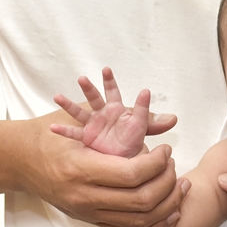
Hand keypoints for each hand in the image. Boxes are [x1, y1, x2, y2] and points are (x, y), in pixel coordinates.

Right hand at [27, 110, 186, 226]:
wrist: (18, 160)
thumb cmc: (50, 134)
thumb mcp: (84, 118)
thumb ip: (127, 119)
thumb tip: (170, 120)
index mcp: (80, 169)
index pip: (132, 175)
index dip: (158, 163)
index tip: (165, 150)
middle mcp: (83, 197)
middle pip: (141, 201)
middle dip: (168, 183)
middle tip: (174, 165)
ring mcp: (87, 213)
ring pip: (140, 221)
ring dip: (169, 205)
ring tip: (180, 184)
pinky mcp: (91, 221)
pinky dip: (156, 225)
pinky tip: (171, 209)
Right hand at [50, 67, 175, 157]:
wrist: (123, 156)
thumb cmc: (133, 139)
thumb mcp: (142, 128)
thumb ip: (153, 122)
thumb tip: (173, 118)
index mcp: (117, 109)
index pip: (113, 92)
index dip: (110, 82)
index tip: (106, 70)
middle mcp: (103, 114)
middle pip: (94, 98)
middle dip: (89, 88)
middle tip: (82, 78)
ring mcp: (93, 125)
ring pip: (80, 113)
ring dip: (69, 105)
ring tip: (58, 97)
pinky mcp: (86, 137)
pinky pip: (74, 133)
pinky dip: (64, 131)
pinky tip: (53, 128)